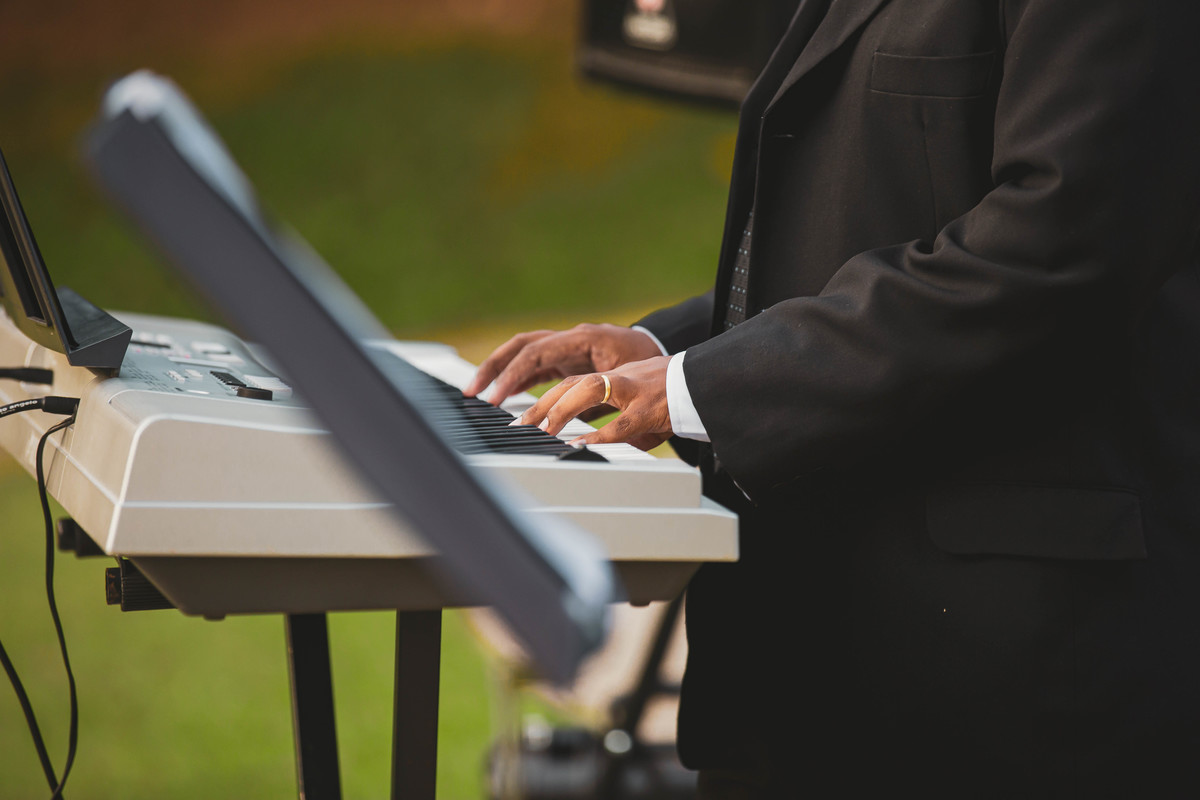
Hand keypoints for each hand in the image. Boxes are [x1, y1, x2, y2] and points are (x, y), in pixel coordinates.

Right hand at [463, 323, 662, 405]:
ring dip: (499, 371)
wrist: (668, 361)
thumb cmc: (653, 373)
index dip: (513, 374)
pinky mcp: (569, 359)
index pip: (537, 353)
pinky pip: (535, 364)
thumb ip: (606, 413)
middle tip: (472, 391)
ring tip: (477, 394)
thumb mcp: (633, 390)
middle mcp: (572, 339)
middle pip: (521, 346)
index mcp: (585, 340)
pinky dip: (516, 378)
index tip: (496, 397)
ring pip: (524, 352)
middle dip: (493, 367)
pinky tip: (502, 396)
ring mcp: (569, 348)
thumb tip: (580, 440)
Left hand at [516, 356, 672, 450]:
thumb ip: (613, 413)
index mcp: (614, 376)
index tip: (521, 419)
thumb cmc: (675, 393)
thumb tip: (588, 441)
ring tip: (542, 431)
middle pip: (571, 383)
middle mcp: (619, 379)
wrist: (708, 383)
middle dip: (541, 405)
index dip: (543, 398)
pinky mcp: (650, 410)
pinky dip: (597, 434)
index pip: (570, 381)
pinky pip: (620, 423)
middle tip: (518, 427)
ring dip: (562, 411)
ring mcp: (634, 391)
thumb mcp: (637, 397)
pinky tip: (579, 444)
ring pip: (589, 390)